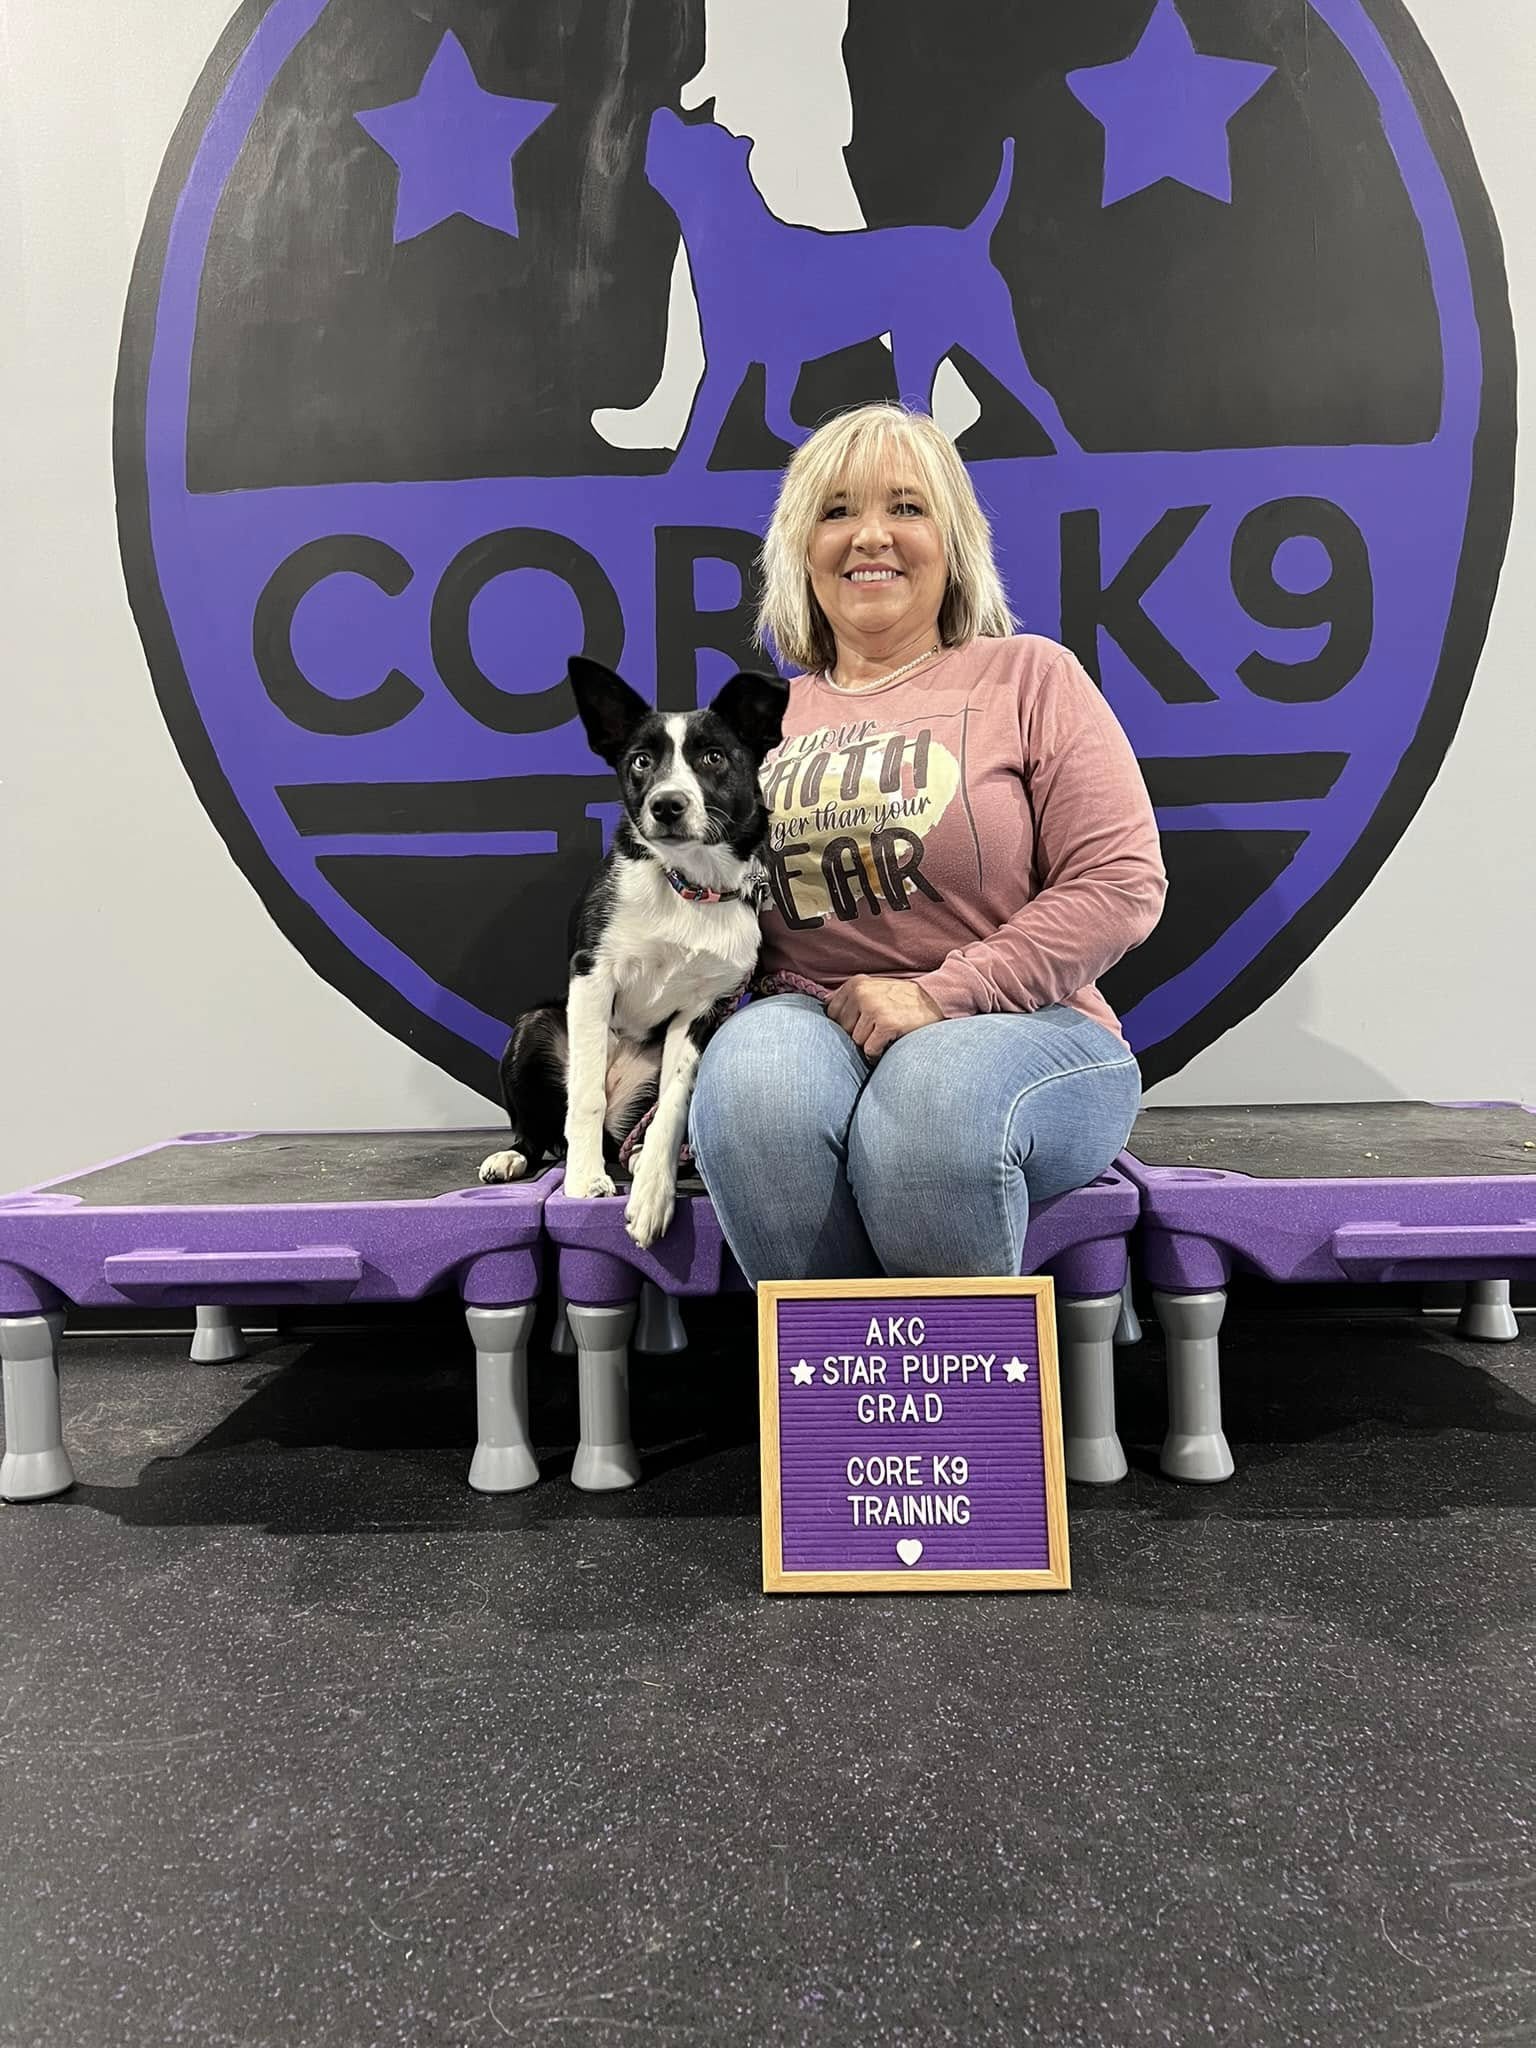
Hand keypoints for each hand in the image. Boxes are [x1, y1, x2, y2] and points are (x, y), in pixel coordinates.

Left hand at [825, 975, 943, 1060]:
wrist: (935, 1000)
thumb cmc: (901, 999)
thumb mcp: (873, 988)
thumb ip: (849, 996)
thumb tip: (824, 1005)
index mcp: (856, 984)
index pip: (832, 1013)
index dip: (845, 1024)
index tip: (861, 1024)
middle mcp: (862, 994)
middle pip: (843, 1029)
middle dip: (857, 1034)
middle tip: (875, 1031)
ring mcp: (873, 1008)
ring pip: (856, 1041)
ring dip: (869, 1044)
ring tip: (883, 1036)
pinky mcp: (886, 1024)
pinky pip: (870, 1049)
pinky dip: (877, 1054)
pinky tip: (887, 1045)